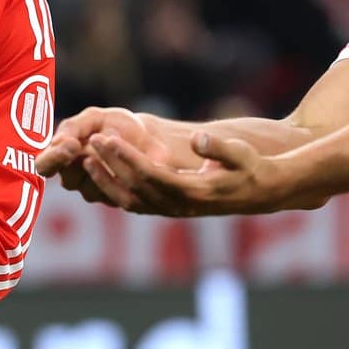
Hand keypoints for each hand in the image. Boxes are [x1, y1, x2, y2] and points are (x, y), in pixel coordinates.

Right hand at [35, 107, 167, 204]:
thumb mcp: (94, 118)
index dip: (53, 158)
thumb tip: (57, 142)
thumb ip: (73, 127)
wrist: (150, 138)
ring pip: (90, 188)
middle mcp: (73, 177)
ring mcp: (93, 191)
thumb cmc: (117, 126)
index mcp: (61, 157)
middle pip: (66, 179)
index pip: (45, 166)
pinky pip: (113, 193)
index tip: (71, 144)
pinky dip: (120, 174)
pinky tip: (129, 159)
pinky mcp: (115, 200)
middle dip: (78, 163)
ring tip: (114, 145)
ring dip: (102, 166)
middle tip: (85, 145)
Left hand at [80, 129, 304, 216]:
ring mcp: (173, 211)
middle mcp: (180, 206)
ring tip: (87, 157)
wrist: (261, 192)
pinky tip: (101, 172)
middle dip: (110, 164)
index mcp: (194, 193)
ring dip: (107, 180)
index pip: (151, 174)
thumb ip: (218, 148)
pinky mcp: (169, 209)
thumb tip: (198, 139)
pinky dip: (115, 190)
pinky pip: (136, 203)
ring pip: (131, 200)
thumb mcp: (241, 154)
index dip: (126, 157)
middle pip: (135, 187)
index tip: (107, 138)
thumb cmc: (251, 168)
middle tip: (89, 142)